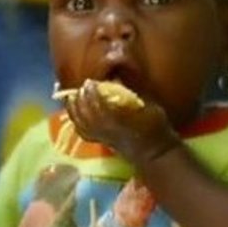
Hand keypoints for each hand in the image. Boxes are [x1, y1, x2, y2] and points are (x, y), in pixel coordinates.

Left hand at [65, 80, 179, 164]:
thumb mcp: (150, 106)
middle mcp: (107, 130)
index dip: (93, 94)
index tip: (90, 82)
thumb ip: (134, 91)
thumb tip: (119, 73)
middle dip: (81, 99)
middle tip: (81, 86)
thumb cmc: (155, 127)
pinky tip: (74, 112)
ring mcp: (102, 137)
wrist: (155, 153)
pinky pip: (82, 131)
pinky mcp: (99, 142)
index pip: (101, 107)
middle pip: (86, 115)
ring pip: (81, 124)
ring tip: (72, 96)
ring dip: (74, 109)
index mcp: (120, 120)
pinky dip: (75, 121)